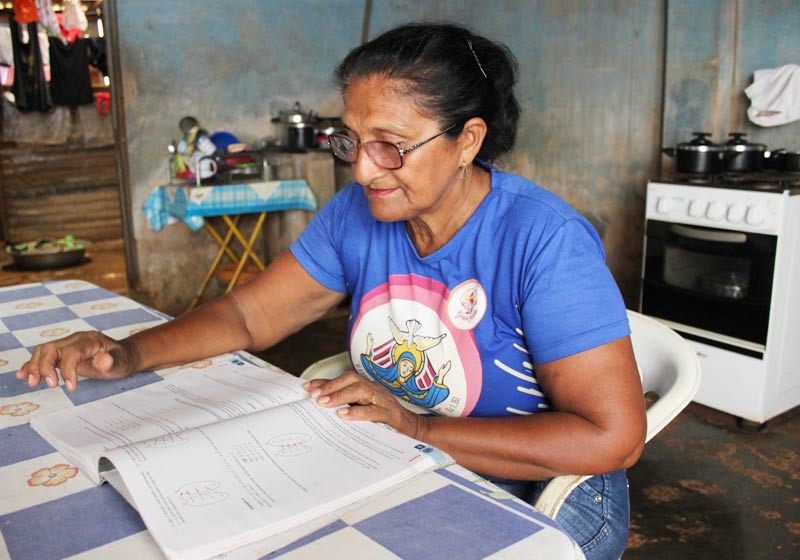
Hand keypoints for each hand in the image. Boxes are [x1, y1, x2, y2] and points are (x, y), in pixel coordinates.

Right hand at [16, 331, 138, 391]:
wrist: (123, 355)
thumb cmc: (122, 359)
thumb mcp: (123, 362)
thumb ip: (112, 362)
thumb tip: (103, 361)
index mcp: (90, 340)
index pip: (71, 352)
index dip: (68, 369)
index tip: (71, 387)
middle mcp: (75, 340)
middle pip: (51, 348)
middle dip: (45, 366)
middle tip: (50, 385)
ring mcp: (67, 345)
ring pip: (43, 351)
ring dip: (34, 366)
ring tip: (33, 384)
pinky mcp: (62, 353)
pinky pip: (43, 356)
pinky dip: (31, 365)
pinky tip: (22, 375)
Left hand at [304, 371, 428, 440]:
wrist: (412, 429)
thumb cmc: (384, 420)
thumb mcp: (364, 410)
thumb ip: (347, 405)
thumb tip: (321, 403)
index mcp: (367, 387)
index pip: (344, 379)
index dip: (325, 381)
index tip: (307, 388)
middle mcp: (374, 389)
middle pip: (352, 379)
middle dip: (331, 386)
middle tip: (315, 396)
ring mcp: (383, 400)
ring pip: (361, 390)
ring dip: (340, 396)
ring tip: (324, 404)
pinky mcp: (390, 414)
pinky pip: (373, 410)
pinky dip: (357, 412)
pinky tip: (343, 415)